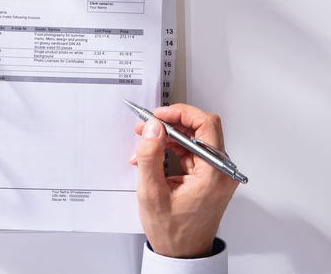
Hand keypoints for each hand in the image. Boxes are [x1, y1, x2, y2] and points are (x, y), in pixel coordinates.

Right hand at [131, 103, 238, 258]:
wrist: (182, 253)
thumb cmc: (173, 231)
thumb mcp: (152, 192)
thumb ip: (150, 156)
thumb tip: (152, 128)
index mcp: (214, 174)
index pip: (206, 126)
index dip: (181, 113)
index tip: (159, 115)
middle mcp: (221, 171)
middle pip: (200, 129)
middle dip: (170, 123)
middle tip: (148, 126)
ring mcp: (216, 174)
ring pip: (194, 139)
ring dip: (168, 137)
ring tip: (145, 142)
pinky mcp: (208, 177)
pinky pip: (191, 152)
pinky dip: (171, 149)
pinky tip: (153, 155)